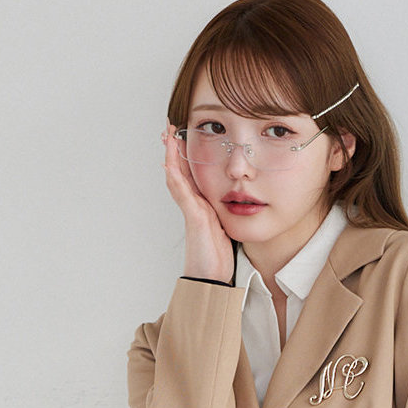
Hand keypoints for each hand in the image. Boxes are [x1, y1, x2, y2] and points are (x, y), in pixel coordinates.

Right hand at [161, 122, 233, 281]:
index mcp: (203, 206)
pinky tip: (170, 160)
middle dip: (175, 148)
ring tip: (168, 134)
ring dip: (171, 154)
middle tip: (170, 127)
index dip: (188, 155)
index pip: (193, 174)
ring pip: (176, 176)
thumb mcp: (226, 230)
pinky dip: (175, 174)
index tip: (186, 135)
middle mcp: (194, 205)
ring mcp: (191, 210)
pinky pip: (181, 192)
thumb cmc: (219, 259)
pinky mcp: (193, 217)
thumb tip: (239, 205)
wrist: (212, 280)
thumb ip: (227, 215)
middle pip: (180, 170)